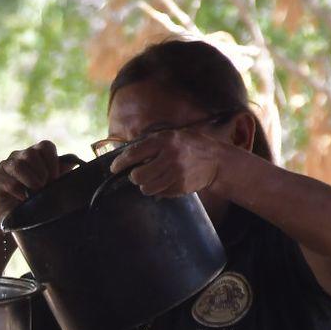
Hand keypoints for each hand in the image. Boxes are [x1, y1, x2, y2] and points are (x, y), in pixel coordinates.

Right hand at [0, 140, 78, 221]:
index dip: (52, 161)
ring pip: (18, 165)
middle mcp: (18, 156)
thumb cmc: (34, 198)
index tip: (55, 178)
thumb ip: (61, 173)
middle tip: (45, 186)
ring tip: (36, 190)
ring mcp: (5, 166)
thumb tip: (74, 163)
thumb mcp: (51, 185)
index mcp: (34, 154)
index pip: (45, 146)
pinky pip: (7, 181)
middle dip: (41, 171)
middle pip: (31, 153)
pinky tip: (23, 198)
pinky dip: (17, 190)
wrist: (14, 217)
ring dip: (30, 179)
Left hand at [108, 129, 225, 198]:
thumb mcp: (172, 136)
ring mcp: (176, 173)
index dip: (120, 163)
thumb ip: (152, 143)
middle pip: (137, 176)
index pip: (134, 153)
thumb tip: (127, 154)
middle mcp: (169, 156)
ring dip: (145, 185)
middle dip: (134, 177)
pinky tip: (166, 181)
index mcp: (165, 140)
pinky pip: (160, 193)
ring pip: (146, 188)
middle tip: (137, 174)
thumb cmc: (190, 146)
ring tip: (152, 179)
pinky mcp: (180, 186)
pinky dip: (159, 190)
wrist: (216, 160)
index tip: (113, 168)